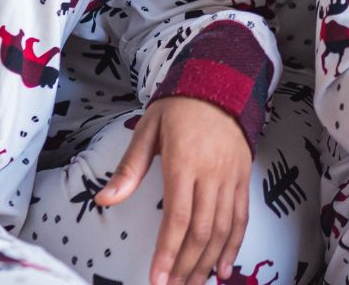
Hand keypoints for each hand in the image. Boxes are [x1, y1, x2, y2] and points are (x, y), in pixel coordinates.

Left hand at [96, 97, 253, 284]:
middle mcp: (212, 174)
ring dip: (207, 262)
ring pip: (223, 229)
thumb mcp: (148, 130)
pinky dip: (233, 246)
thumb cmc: (180, 107)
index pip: (177, 217)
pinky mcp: (243, 179)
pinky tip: (223, 269)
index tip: (157, 278)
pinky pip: (241, 218)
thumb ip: (129, 169)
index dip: (168, 252)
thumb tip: (105, 199)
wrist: (222, 83)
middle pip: (202, 230)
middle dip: (185, 265)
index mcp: (185, 162)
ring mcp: (231, 178)